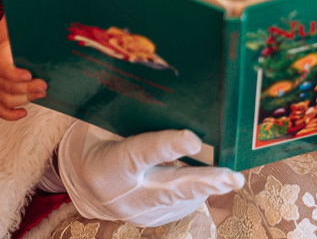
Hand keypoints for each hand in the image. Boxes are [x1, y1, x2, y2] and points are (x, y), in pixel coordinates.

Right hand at [0, 17, 45, 119]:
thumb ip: (37, 25)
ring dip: (24, 99)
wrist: (7, 44)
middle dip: (26, 88)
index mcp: (1, 54)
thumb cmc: (21, 37)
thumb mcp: (26, 29)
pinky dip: (10, 114)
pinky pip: (0, 109)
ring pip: (5, 98)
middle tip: (44, 85)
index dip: (14, 74)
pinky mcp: (0, 94)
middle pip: (6, 85)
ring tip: (42, 93)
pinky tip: (24, 113)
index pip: (2, 66)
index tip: (29, 75)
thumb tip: (54, 21)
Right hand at [58, 122, 244, 226]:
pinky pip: (182, 204)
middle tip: (232, 178)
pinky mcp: (152, 221)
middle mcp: (124, 196)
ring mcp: (138, 213)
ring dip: (208, 186)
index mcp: (108, 167)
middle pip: (168, 189)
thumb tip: (172, 96)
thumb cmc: (98, 139)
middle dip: (204, 182)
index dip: (167, 147)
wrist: (84, 180)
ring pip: (181, 199)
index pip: (140, 154)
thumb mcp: (103, 123)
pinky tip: (205, 178)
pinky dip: (196, 189)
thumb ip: (131, 115)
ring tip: (229, 176)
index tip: (194, 140)